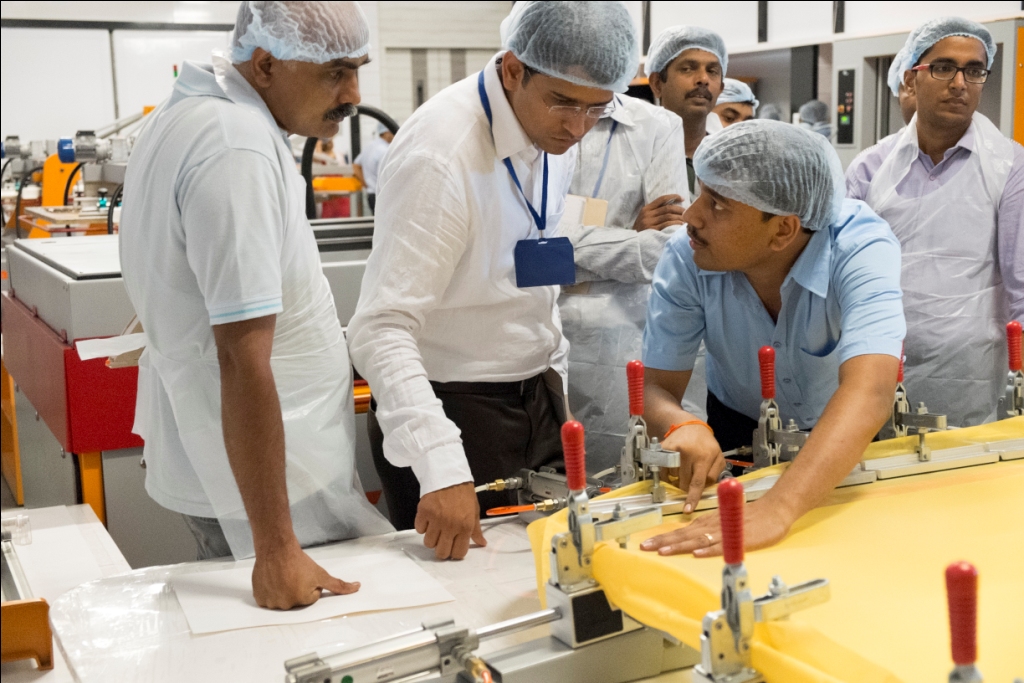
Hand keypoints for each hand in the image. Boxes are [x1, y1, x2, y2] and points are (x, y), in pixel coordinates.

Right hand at [251, 542, 359, 608]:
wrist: (276, 548)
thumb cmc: (299, 561)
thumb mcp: (321, 573)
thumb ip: (339, 585)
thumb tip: (357, 588)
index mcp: (302, 601)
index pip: (311, 598)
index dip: (310, 585)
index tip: (304, 576)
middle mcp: (286, 605)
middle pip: (296, 601)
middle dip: (297, 589)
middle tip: (293, 575)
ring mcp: (271, 602)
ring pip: (282, 600)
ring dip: (283, 590)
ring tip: (282, 576)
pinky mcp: (259, 598)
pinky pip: (268, 599)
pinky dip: (270, 591)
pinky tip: (272, 579)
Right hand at [415, 482, 487, 559]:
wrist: (449, 475)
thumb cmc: (463, 493)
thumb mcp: (474, 511)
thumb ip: (476, 530)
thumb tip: (482, 543)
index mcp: (465, 527)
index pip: (458, 553)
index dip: (455, 553)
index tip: (453, 548)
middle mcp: (450, 526)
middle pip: (441, 553)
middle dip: (442, 550)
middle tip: (443, 541)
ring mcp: (435, 519)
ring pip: (428, 543)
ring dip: (432, 537)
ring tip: (436, 527)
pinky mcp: (423, 512)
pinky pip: (419, 529)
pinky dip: (423, 526)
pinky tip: (429, 518)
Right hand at [632, 194, 685, 231]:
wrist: (633, 241)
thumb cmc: (641, 229)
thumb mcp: (645, 217)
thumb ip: (655, 212)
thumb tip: (672, 207)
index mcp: (646, 208)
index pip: (662, 199)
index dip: (673, 197)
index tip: (682, 198)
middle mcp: (647, 214)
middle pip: (667, 208)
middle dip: (679, 209)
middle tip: (686, 212)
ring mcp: (649, 222)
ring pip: (668, 216)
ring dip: (679, 217)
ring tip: (685, 219)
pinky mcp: (652, 230)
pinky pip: (667, 225)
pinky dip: (675, 224)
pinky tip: (680, 225)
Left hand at [639, 497, 791, 556]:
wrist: (773, 510)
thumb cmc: (747, 517)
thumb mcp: (722, 522)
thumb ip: (707, 531)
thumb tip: (690, 542)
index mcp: (706, 523)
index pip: (680, 532)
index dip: (663, 538)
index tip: (646, 544)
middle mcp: (711, 526)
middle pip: (684, 535)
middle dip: (663, 541)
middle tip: (645, 547)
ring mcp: (724, 532)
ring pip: (698, 540)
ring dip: (680, 545)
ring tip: (663, 551)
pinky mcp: (738, 539)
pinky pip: (722, 545)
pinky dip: (709, 550)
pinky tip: (698, 554)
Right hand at [661, 424, 726, 512]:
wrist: (689, 426)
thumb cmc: (706, 443)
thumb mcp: (718, 456)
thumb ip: (716, 474)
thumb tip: (707, 489)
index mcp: (704, 457)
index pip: (698, 483)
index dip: (692, 497)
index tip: (687, 509)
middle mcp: (687, 454)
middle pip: (684, 483)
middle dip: (687, 486)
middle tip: (690, 476)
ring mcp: (674, 451)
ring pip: (673, 478)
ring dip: (678, 478)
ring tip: (684, 466)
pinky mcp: (663, 450)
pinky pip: (664, 471)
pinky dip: (668, 474)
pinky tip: (675, 466)